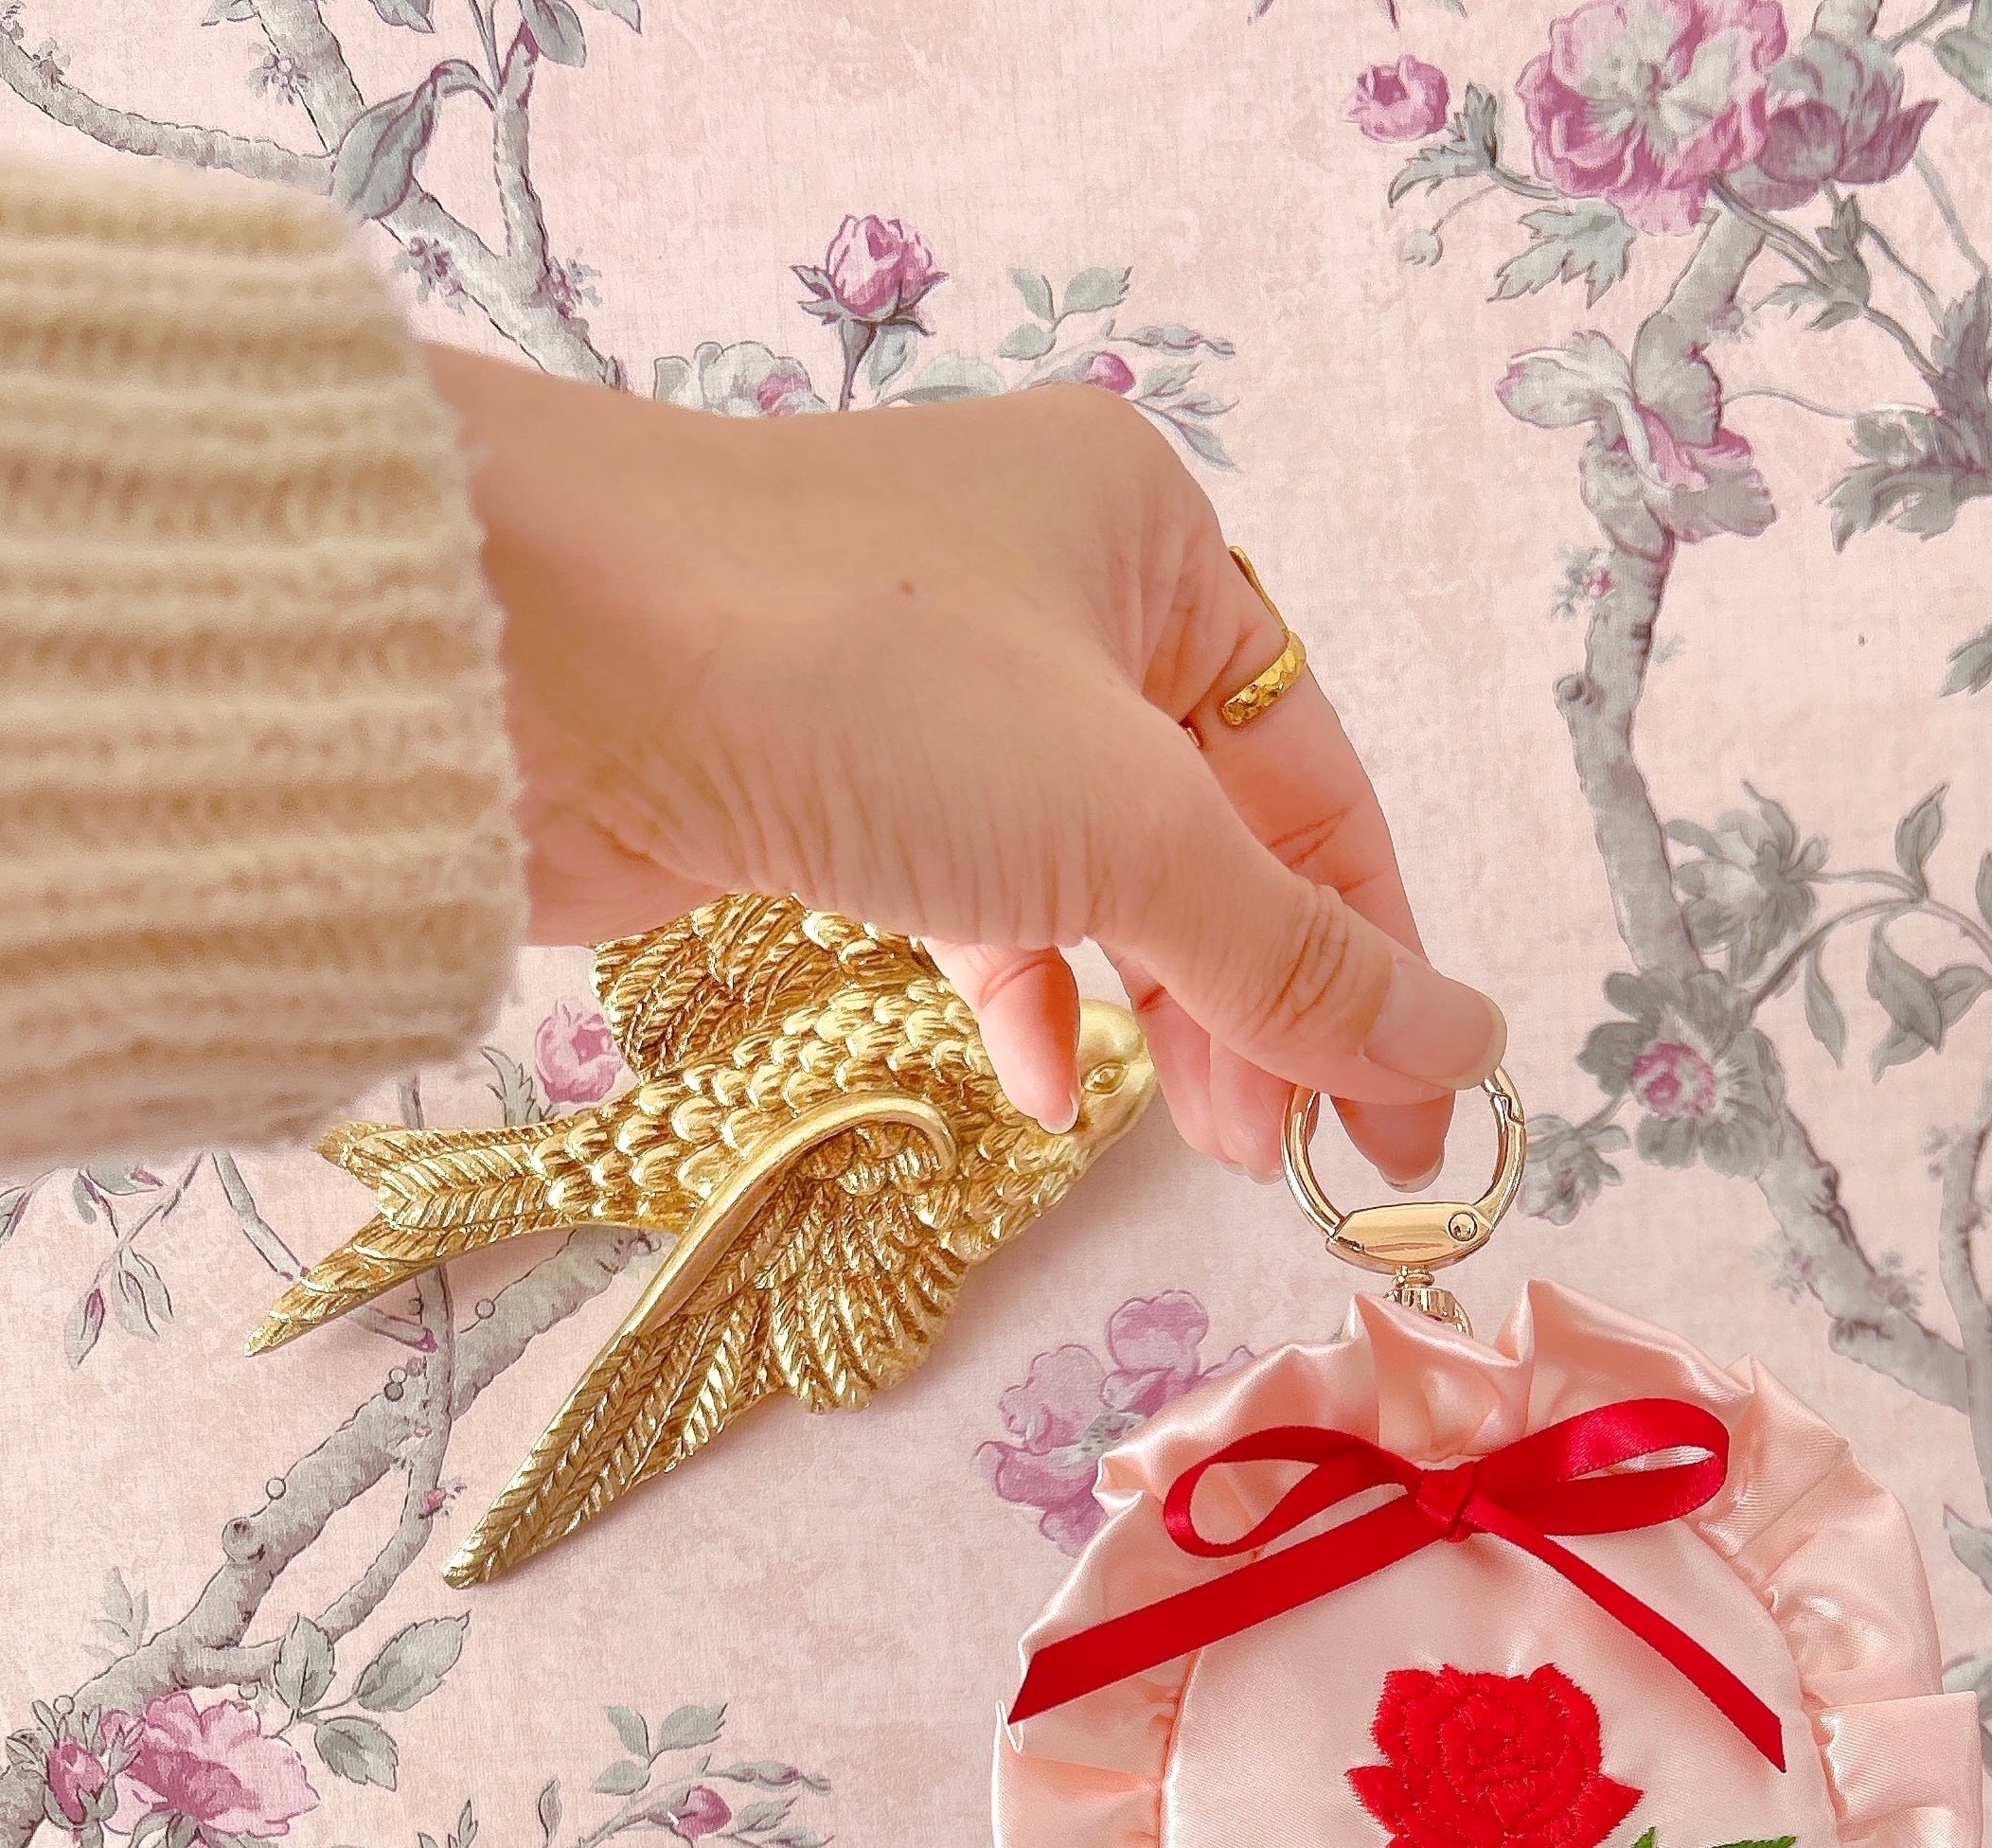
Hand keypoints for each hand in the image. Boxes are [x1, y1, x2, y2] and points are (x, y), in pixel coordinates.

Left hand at [419, 349, 1502, 1181]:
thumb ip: (1295, 956)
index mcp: (1153, 542)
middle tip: (1299, 1162)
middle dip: (1266, 1004)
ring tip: (1203, 1141)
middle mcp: (1051, 592)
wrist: (526, 652)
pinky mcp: (821, 773)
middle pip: (1215, 837)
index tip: (1415, 1125)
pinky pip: (973, 897)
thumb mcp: (1124, 828)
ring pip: (1096, 877)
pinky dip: (1022, 992)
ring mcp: (930, 688)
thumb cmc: (850, 680)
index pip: (1317, 784)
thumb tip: (1465, 1044)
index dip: (1378, 961)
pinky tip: (1039, 1086)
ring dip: (1158, 1015)